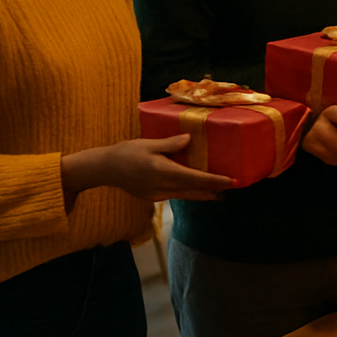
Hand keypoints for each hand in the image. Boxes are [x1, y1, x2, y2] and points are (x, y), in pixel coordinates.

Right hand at [63, 135, 235, 202]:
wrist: (104, 169)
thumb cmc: (126, 152)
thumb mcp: (148, 143)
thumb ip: (170, 144)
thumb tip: (189, 140)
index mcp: (164, 172)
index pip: (196, 178)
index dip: (215, 181)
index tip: (231, 182)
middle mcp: (163, 186)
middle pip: (194, 190)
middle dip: (213, 189)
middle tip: (232, 187)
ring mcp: (157, 194)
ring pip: (185, 195)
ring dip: (202, 194)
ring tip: (218, 194)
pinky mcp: (152, 196)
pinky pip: (175, 195)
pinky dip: (188, 194)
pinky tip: (194, 191)